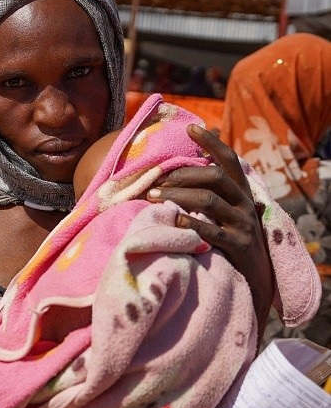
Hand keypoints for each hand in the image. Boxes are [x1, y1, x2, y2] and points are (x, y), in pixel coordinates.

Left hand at [146, 124, 273, 336]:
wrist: (255, 279)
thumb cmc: (229, 239)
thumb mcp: (224, 212)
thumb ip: (209, 192)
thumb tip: (176, 170)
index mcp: (241, 192)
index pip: (228, 160)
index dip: (211, 142)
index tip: (190, 128)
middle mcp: (245, 204)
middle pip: (214, 177)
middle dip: (182, 176)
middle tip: (155, 182)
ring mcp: (243, 225)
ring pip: (209, 200)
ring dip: (178, 197)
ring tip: (153, 198)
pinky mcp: (238, 246)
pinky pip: (211, 231)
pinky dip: (190, 224)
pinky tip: (172, 221)